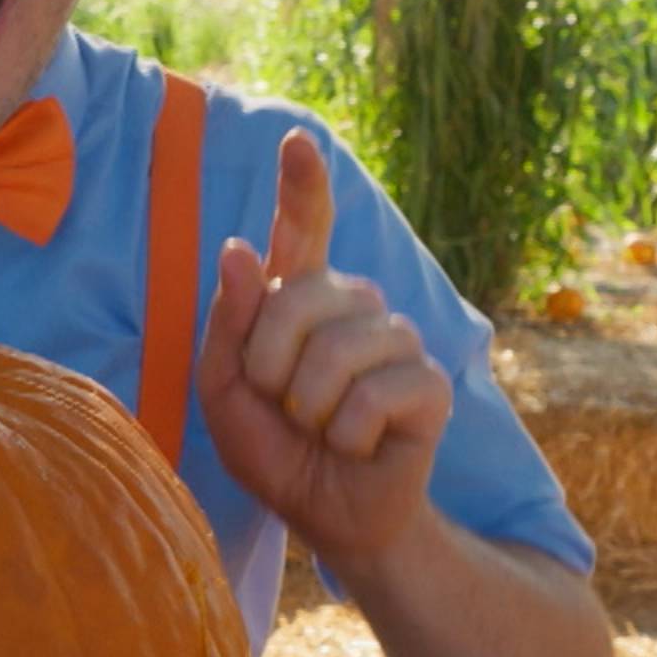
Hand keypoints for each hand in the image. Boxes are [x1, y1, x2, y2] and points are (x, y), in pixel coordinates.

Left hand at [194, 129, 451, 573]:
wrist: (329, 515)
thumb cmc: (275, 450)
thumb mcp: (226, 393)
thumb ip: (229, 325)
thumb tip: (238, 248)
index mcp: (300, 301)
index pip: (302, 230)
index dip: (302, 185)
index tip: (296, 141)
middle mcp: (354, 307)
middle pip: (299, 297)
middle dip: (270, 365)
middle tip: (281, 408)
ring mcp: (397, 340)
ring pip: (337, 350)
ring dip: (309, 408)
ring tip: (320, 430)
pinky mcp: (429, 384)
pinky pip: (374, 394)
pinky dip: (347, 434)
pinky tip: (358, 445)